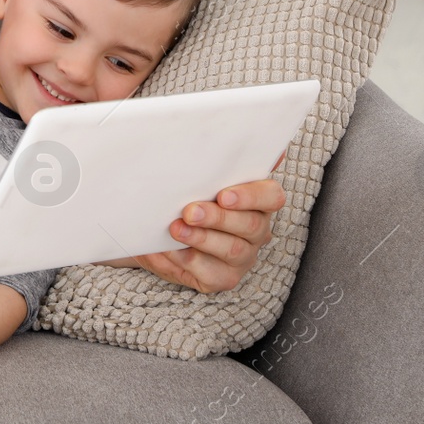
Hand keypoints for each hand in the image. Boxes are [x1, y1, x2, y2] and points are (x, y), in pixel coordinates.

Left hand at [134, 171, 287, 293]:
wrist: (152, 228)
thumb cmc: (181, 196)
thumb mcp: (195, 176)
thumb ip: (214, 160)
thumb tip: (246, 145)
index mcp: (257, 200)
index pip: (271, 196)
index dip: (251, 196)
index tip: (223, 194)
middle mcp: (256, 229)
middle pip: (250, 225)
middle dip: (218, 218)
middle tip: (189, 211)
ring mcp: (243, 256)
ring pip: (232, 250)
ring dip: (202, 238)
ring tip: (175, 229)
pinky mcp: (223, 278)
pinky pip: (212, 273)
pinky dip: (188, 260)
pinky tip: (169, 249)